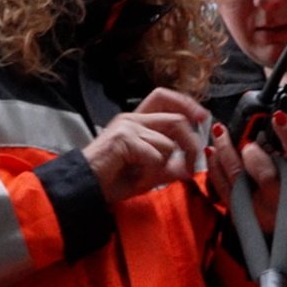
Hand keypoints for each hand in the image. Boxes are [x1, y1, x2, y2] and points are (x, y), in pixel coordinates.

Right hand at [84, 88, 209, 202]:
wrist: (83, 189)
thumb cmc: (109, 181)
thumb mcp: (147, 174)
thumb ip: (169, 167)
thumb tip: (190, 166)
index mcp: (136, 121)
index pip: (164, 97)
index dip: (187, 104)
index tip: (202, 117)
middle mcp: (132, 119)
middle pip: (176, 119)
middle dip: (192, 145)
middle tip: (193, 167)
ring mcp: (127, 127)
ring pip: (168, 143)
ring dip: (166, 166)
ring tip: (147, 177)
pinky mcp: (124, 139)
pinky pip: (155, 157)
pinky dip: (152, 173)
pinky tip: (136, 178)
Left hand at [207, 110, 286, 231]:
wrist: (274, 217)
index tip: (278, 116)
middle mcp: (280, 193)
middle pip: (267, 175)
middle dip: (253, 154)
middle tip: (248, 142)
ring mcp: (256, 202)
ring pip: (237, 178)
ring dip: (226, 151)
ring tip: (220, 131)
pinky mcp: (236, 207)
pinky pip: (221, 186)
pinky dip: (214, 166)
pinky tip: (212, 150)